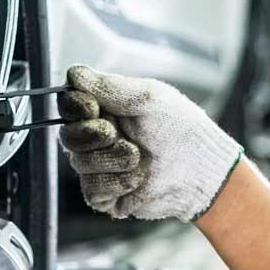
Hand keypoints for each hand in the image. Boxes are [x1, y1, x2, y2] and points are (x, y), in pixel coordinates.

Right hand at [58, 65, 242, 220]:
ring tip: (139, 157)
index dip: (75, 107)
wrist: (201, 170)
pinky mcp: (106, 195)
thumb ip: (108, 86)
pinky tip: (138, 179)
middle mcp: (98, 139)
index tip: (93, 108)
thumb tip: (74, 74)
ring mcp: (100, 168)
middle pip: (68, 136)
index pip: (69, 105)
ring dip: (112, 159)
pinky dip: (116, 183)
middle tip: (118, 133)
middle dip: (93, 134)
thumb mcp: (146, 98)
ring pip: (80, 163)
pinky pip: (92, 190)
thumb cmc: (181, 129)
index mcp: (105, 110)